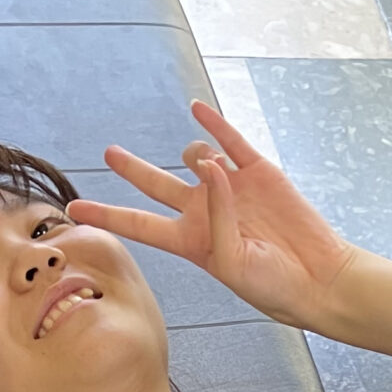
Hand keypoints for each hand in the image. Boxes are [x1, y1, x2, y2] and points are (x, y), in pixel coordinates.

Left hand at [66, 101, 359, 330]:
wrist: (317, 277)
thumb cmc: (272, 284)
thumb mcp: (233, 262)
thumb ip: (216, 216)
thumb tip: (209, 164)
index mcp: (191, 241)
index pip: (139, 224)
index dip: (107, 214)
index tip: (73, 209)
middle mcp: (204, 211)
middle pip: (156, 184)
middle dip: (132, 169)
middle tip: (109, 153)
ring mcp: (230, 187)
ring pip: (194, 155)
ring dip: (196, 155)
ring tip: (217, 173)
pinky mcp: (258, 170)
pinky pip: (229, 138)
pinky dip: (213, 122)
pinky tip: (197, 107)